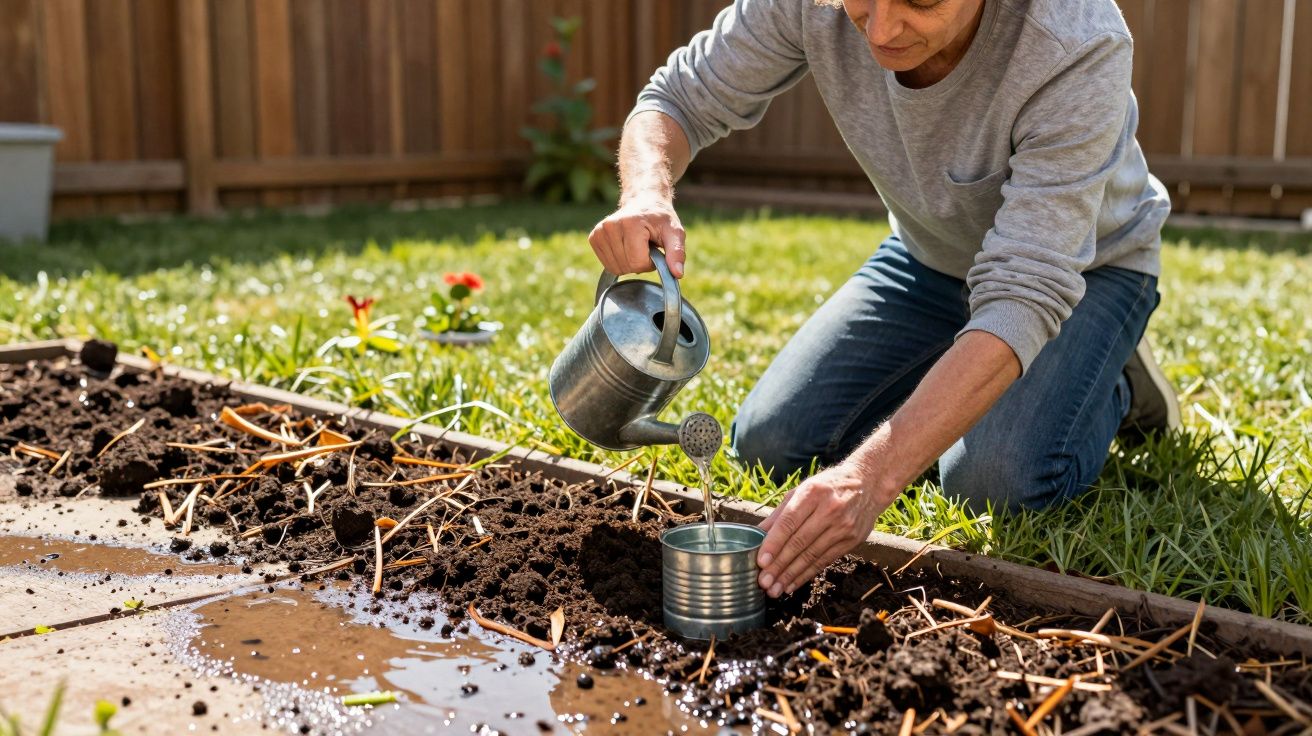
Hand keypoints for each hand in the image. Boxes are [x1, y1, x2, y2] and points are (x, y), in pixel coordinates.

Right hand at [587, 194, 686, 277]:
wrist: (644, 202)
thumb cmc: (660, 219)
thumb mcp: (675, 232)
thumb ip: (677, 252)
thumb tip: (677, 274)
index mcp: (630, 223)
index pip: (637, 262)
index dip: (650, 262)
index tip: (654, 249)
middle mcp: (611, 226)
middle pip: (626, 266)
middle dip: (640, 263)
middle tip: (646, 247)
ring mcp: (600, 231)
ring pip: (615, 268)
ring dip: (629, 263)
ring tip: (636, 246)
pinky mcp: (594, 237)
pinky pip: (607, 265)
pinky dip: (619, 262)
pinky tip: (625, 247)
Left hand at [756, 461, 893, 597]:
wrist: (868, 484)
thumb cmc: (827, 487)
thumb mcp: (802, 490)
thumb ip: (780, 513)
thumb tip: (756, 534)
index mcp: (812, 493)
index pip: (789, 522)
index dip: (774, 543)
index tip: (761, 562)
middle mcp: (829, 510)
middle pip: (799, 543)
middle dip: (779, 566)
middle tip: (763, 582)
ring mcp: (843, 527)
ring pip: (812, 556)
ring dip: (791, 575)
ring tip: (775, 589)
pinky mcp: (852, 540)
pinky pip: (824, 561)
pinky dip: (806, 574)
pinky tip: (792, 584)